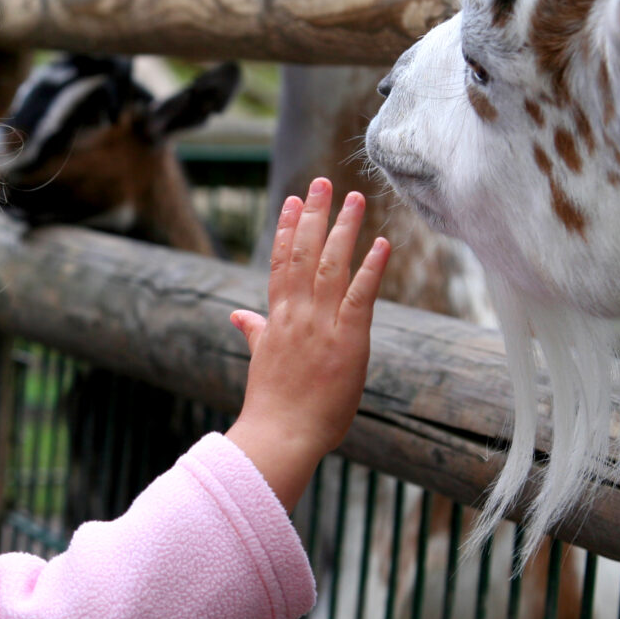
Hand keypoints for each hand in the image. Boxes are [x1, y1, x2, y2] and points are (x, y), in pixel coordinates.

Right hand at [226, 178, 389, 510]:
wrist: (280, 436)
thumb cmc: (272, 408)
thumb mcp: (260, 363)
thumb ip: (254, 333)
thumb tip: (237, 315)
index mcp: (276, 320)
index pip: (280, 263)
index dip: (286, 229)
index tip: (292, 201)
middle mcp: (296, 315)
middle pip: (303, 253)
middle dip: (314, 215)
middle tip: (322, 182)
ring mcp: (321, 325)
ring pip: (331, 265)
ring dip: (343, 229)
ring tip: (355, 198)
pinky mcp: (348, 340)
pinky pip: (361, 295)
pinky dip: (372, 268)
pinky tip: (382, 242)